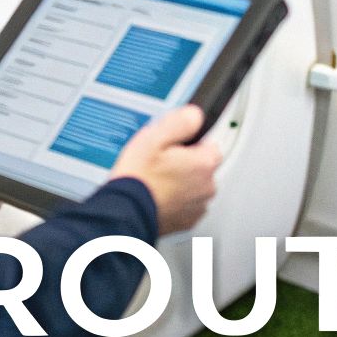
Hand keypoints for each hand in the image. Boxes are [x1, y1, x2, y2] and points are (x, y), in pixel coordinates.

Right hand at [108, 105, 221, 234]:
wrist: (126, 212)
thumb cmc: (138, 178)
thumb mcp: (154, 137)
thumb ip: (180, 122)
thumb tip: (195, 115)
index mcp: (203, 163)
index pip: (211, 145)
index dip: (190, 144)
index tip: (173, 148)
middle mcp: (207, 186)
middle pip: (203, 168)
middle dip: (186, 165)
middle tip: (161, 165)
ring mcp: (198, 206)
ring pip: (195, 187)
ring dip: (181, 184)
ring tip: (156, 182)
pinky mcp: (187, 221)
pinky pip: (187, 206)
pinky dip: (176, 201)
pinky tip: (158, 196)